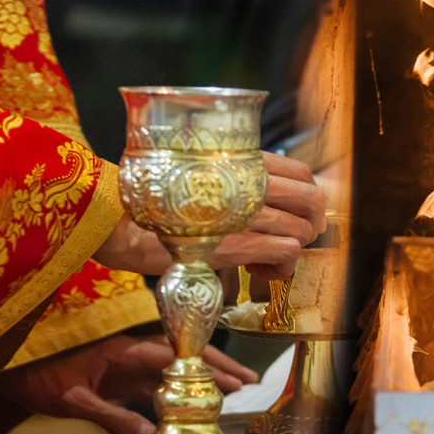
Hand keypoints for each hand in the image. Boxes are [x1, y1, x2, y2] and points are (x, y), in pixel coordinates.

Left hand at [0, 332, 258, 433]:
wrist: (7, 364)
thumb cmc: (36, 376)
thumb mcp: (72, 399)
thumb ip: (110, 414)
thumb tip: (150, 431)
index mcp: (120, 349)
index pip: (172, 354)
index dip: (204, 364)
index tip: (232, 376)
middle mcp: (129, 350)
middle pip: (181, 355)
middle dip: (215, 364)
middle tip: (248, 380)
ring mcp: (124, 362)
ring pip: (172, 367)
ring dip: (200, 375)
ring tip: (233, 387)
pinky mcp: (117, 373)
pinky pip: (154, 380)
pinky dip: (177, 388)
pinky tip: (193, 400)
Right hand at [93, 152, 326, 278]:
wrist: (120, 220)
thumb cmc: (155, 201)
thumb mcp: (199, 177)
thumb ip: (231, 183)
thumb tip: (260, 203)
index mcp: (243, 162)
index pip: (303, 173)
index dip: (309, 197)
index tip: (296, 215)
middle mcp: (249, 183)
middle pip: (313, 200)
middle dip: (311, 225)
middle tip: (293, 240)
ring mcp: (244, 213)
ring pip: (302, 230)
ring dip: (292, 250)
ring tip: (265, 260)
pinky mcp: (237, 244)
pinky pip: (286, 253)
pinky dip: (281, 267)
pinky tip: (259, 272)